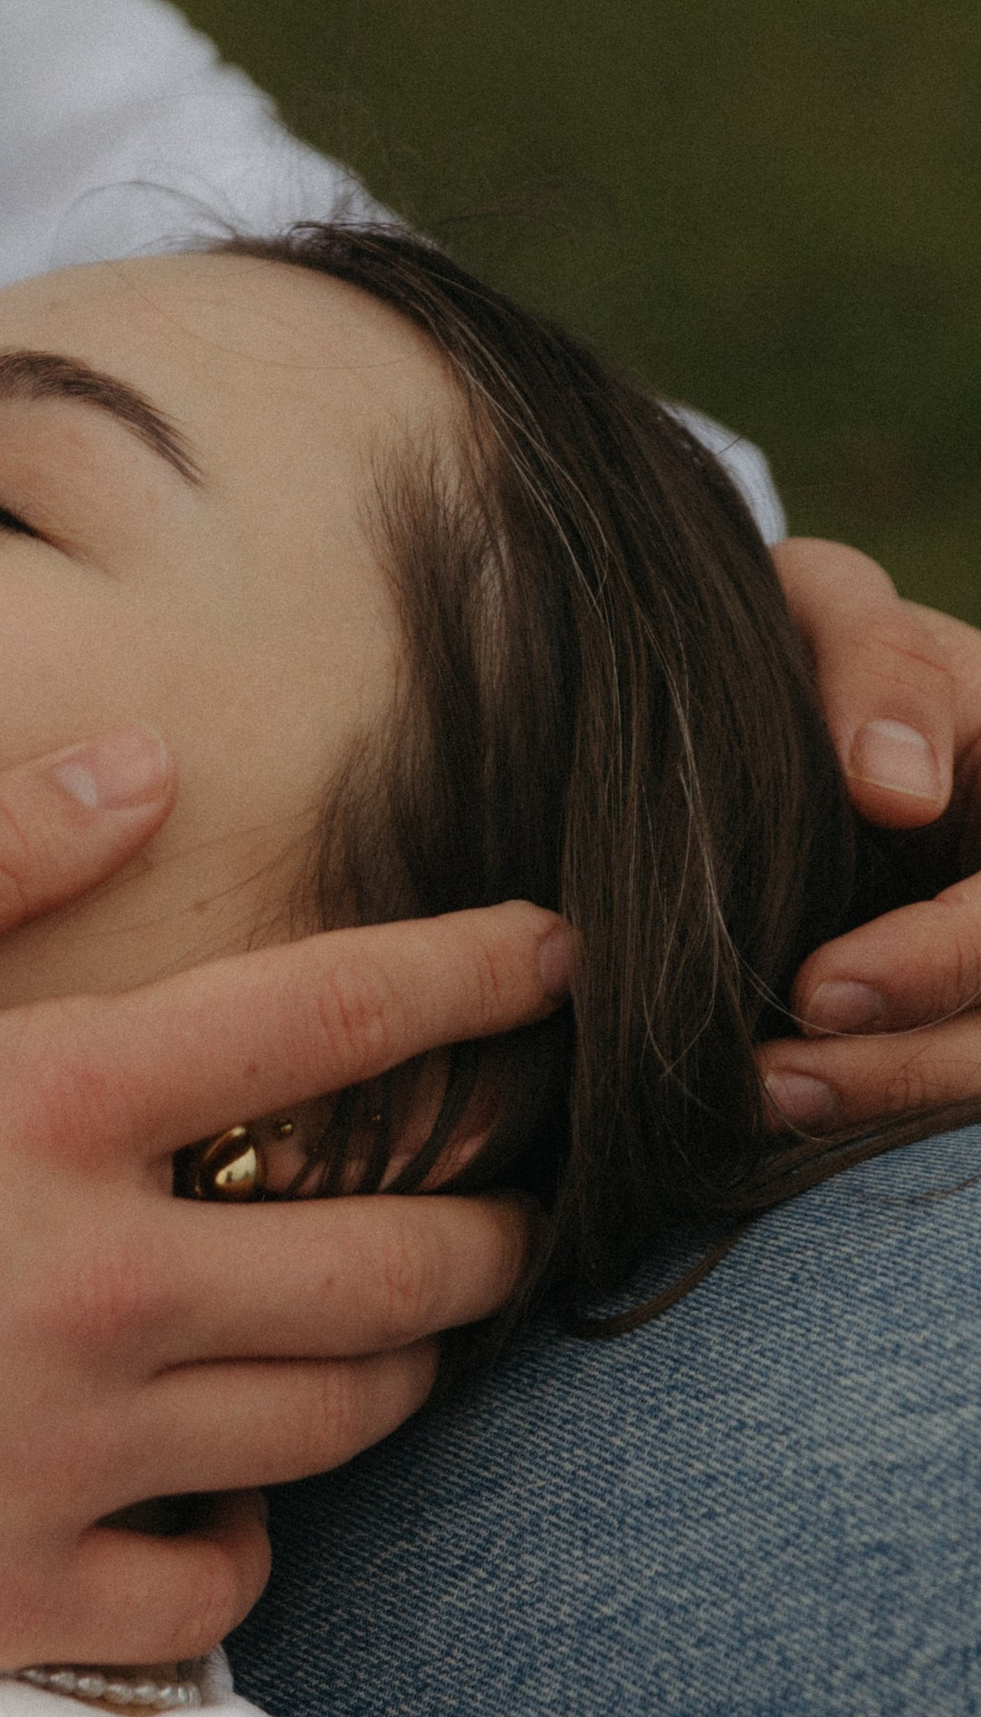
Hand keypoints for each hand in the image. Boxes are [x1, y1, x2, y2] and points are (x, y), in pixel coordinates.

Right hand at [0, 737, 563, 1716]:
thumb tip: (142, 764)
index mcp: (33, 1113)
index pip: (330, 1026)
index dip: (477, 975)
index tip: (562, 959)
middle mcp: (91, 1289)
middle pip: (403, 1264)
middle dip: (498, 1223)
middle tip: (510, 1196)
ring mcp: (68, 1460)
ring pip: (340, 1422)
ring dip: (392, 1365)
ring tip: (379, 1323)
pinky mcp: (19, 1601)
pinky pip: (225, 1580)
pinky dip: (245, 1527)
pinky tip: (207, 1484)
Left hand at [764, 538, 980, 1133]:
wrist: (766, 683)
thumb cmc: (802, 637)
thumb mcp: (829, 607)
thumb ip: (876, 664)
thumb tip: (896, 790)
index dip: (942, 961)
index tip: (820, 990)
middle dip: (909, 1065)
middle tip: (770, 1082)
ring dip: (887, 1101)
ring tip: (759, 1103)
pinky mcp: (957, 1003)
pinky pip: (950, 1077)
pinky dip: (874, 1107)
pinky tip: (788, 1110)